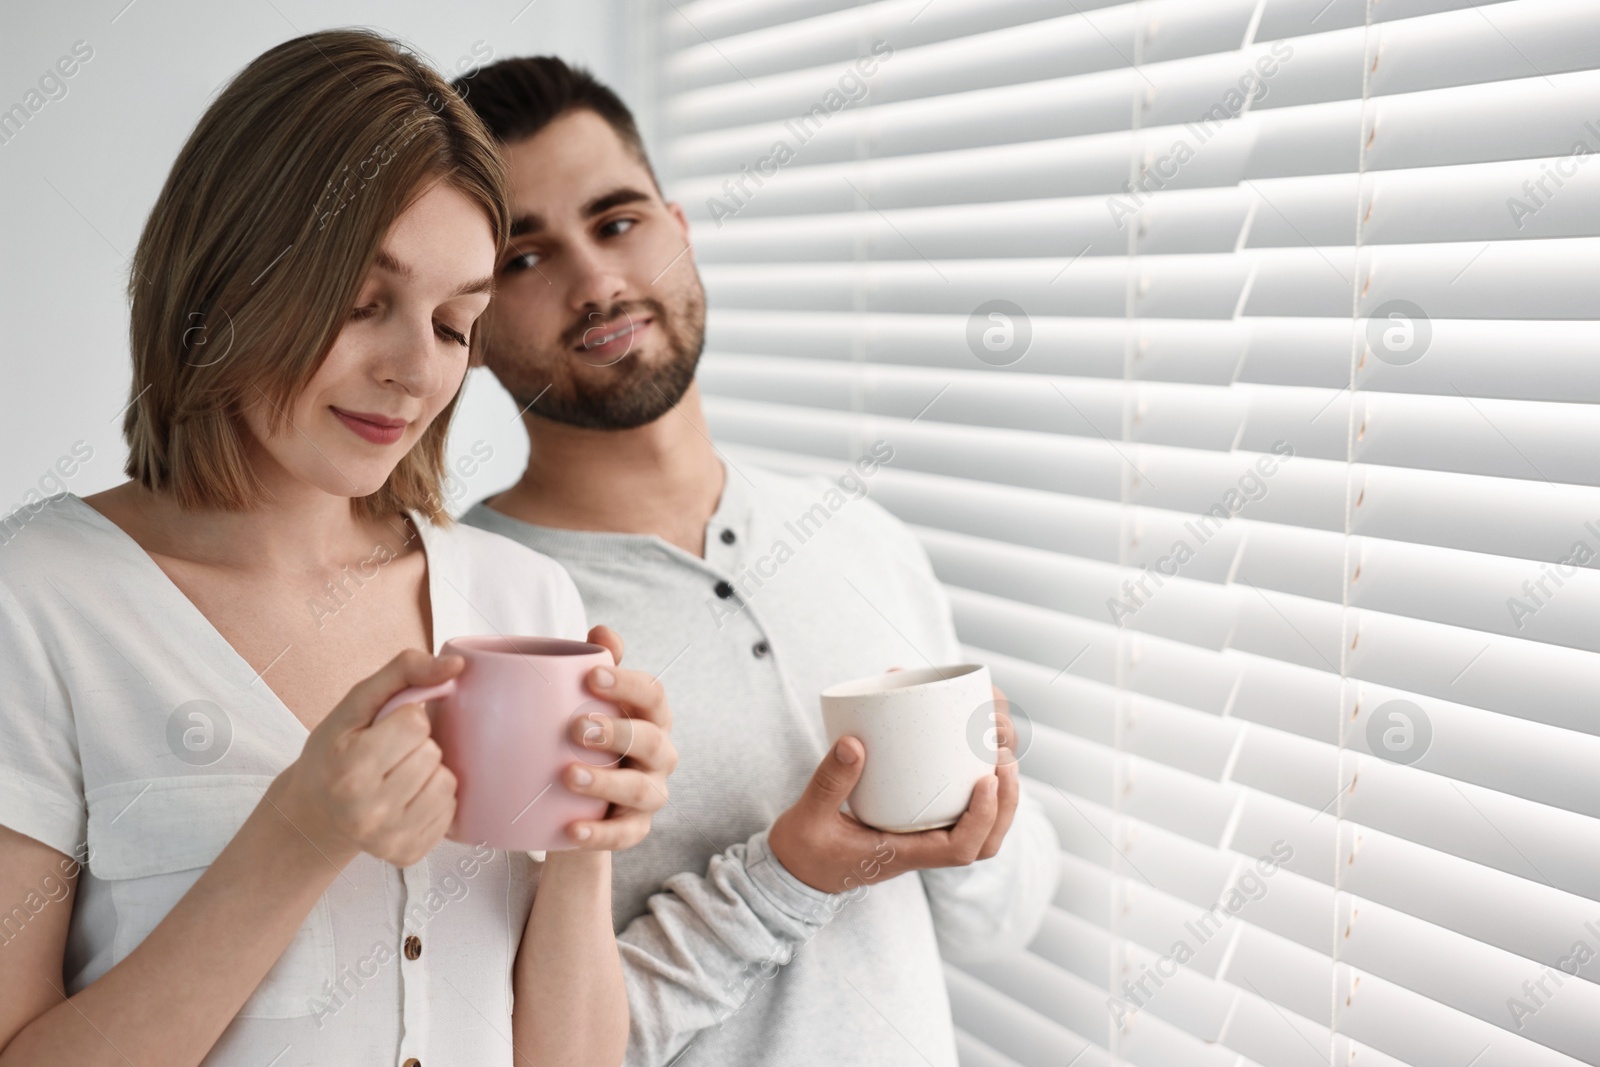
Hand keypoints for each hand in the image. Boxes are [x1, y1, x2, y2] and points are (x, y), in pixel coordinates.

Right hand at [269, 649, 463, 867]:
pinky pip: (450, 809)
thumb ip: (403, 671)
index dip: (404, 718)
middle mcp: (369, 811)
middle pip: (432, 753)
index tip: (381, 730)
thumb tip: (456, 665)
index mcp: (351, 770)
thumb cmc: (334, 754)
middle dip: (417, 745)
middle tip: (388, 756)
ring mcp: (389, 838)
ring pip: (446, 781)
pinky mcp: (408, 854)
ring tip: (399, 775)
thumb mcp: (355, 704)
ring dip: (429, 771)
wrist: (314, 815)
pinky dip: (434, 798)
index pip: (416, 723)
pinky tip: (406, 798)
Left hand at [556, 625, 677, 850]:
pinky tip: (570, 830)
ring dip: (608, 782)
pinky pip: (625, 835)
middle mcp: (660, 755)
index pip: (653, 695)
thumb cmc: (587, 738)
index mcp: (651, 717)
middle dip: (619, 733)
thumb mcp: (589, 702)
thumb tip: (601, 631)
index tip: (592, 677)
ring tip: (568, 775)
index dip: (627, 685)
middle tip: (576, 727)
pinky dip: (599, 834)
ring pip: (643, 790)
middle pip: (654, 741)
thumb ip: (598, 666)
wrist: (576, 801)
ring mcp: (652, 794)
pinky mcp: (636, 830)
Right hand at [766, 684, 1021, 893]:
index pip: (960, 850)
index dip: (982, 818)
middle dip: (1005, 800)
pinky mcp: (914, 822)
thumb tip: (855, 743)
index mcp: (902, 855)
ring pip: (980, 827)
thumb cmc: (804, 853)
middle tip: (1004, 754)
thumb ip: (830, 782)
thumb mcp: (808, 818)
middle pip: (985, 841)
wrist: (795, 873)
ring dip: (1000, 792)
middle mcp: (921, 849)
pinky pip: (958, 810)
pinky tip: (971, 748)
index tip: (985, 780)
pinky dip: (975, 784)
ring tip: (1000, 748)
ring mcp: (921, 837)